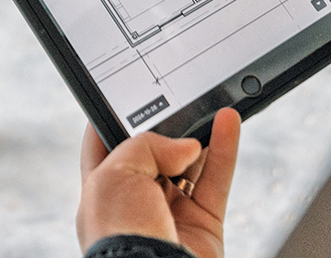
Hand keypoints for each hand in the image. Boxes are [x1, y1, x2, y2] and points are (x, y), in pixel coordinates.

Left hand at [77, 109, 241, 257]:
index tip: (129, 91)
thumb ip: (146, 146)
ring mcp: (171, 213)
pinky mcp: (204, 223)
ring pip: (190, 163)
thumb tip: (185, 147)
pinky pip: (217, 179)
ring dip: (202, 132)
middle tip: (180, 96)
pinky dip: (225, 148)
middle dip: (168, 125)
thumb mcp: (114, 175)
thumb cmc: (120, 238)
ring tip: (210, 101)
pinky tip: (228, 121)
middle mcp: (136, 202)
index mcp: (102, 192)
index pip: (104, 146)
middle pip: (154, 152)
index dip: (115, 117)